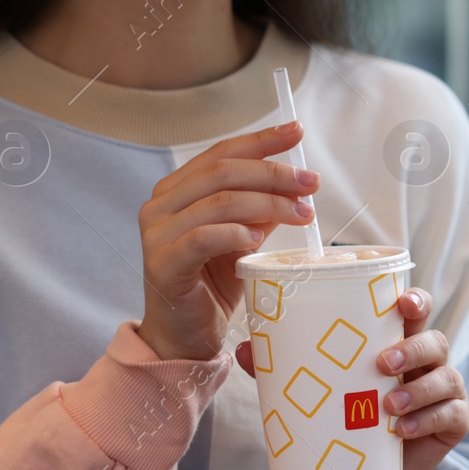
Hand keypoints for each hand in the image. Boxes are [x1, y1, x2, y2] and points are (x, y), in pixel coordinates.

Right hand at [137, 122, 318, 361]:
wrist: (183, 337)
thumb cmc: (212, 286)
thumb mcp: (242, 240)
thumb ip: (258, 210)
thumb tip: (294, 184)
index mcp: (177, 190)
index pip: (221, 153)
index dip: (261, 140)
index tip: (297, 132)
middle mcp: (161, 205)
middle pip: (223, 172)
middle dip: (274, 174)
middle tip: (311, 184)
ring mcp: (157, 234)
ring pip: (219, 202)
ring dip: (267, 204)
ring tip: (300, 214)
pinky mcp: (163, 264)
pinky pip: (203, 238)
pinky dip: (236, 233)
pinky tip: (259, 239)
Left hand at [236, 288, 468, 469]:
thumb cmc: (351, 416)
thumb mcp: (323, 390)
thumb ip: (288, 369)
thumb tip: (243, 350)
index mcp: (399, 341)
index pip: (416, 310)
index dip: (415, 300)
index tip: (402, 303)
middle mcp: (428, 361)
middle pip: (436, 339)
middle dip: (412, 348)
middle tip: (383, 364)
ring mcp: (445, 391)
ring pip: (446, 377)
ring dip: (418, 390)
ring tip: (387, 407)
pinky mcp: (455, 422)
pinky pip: (451, 414)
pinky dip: (428, 419)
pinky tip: (402, 430)